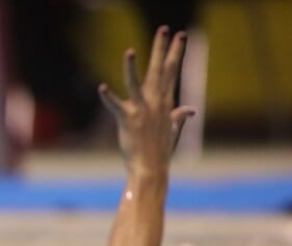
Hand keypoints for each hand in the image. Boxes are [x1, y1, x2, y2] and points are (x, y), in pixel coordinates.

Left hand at [99, 27, 194, 174]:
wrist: (151, 169)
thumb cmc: (160, 151)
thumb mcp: (173, 130)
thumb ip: (179, 116)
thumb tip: (190, 109)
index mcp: (166, 102)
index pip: (172, 72)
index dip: (176, 53)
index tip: (181, 36)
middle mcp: (156, 103)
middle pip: (160, 70)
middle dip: (162, 49)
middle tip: (165, 29)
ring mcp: (142, 110)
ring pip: (136, 84)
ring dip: (131, 67)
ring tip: (129, 51)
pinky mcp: (127, 120)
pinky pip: (115, 106)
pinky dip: (108, 97)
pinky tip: (102, 87)